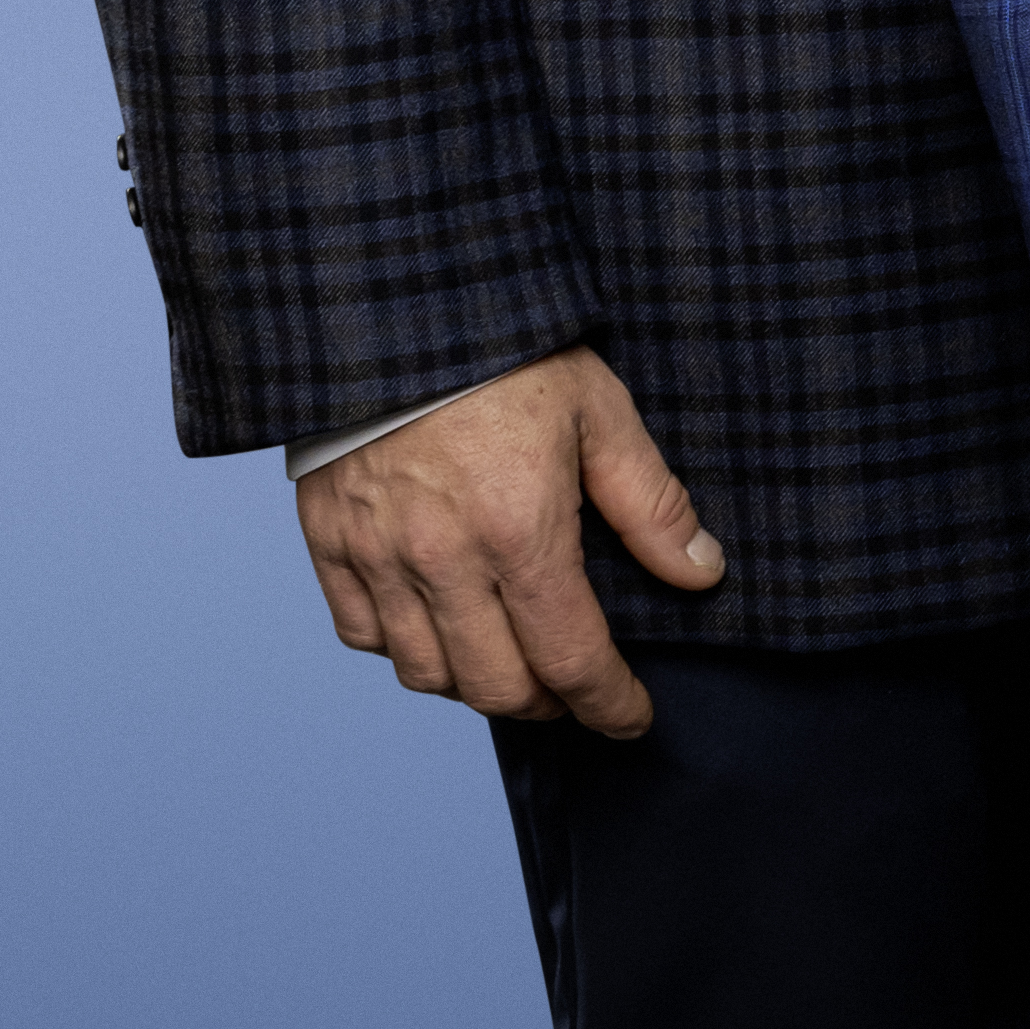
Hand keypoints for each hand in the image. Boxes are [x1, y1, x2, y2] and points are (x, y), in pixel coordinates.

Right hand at [295, 347, 721, 736]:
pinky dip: (404, 650)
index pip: (569, 657)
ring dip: (475, 685)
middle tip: (576, 692)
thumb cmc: (507, 353)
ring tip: (512, 666)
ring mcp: (375, 557)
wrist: (390, 309)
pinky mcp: (329, 544)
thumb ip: (651, 504)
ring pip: (424, 673)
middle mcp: (441, 560)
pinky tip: (439, 629)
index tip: (630, 719)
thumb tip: (701, 571)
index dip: (607, 703)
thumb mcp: (601, 414)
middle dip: (546, 705)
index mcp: (518, 531)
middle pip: (494, 687)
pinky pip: (361, 635)